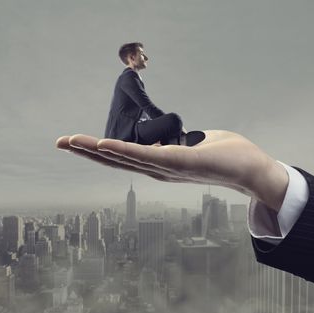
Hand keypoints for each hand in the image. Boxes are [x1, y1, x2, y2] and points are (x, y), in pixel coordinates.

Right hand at [56, 130, 287, 210]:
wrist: (252, 169)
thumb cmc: (225, 155)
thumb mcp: (193, 145)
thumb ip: (173, 146)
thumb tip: (160, 143)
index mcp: (161, 164)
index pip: (125, 156)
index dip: (100, 151)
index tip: (77, 143)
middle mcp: (159, 170)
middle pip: (117, 160)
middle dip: (87, 152)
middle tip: (60, 142)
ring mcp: (167, 169)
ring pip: (126, 158)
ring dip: (97, 150)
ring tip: (72, 142)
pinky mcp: (179, 163)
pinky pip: (146, 155)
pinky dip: (124, 151)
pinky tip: (104, 145)